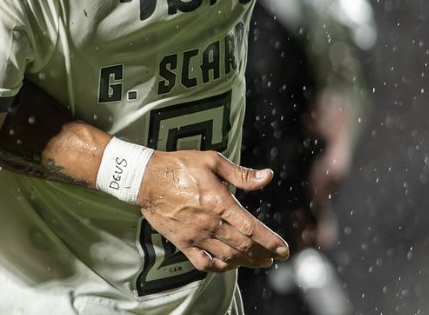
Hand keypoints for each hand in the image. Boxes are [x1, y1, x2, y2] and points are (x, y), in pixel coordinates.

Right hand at [137, 150, 290, 271]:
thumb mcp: (211, 160)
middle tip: (275, 257)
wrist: (145, 178)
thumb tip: (267, 176)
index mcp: (218, 202)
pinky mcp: (182, 242)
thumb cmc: (178, 166)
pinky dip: (219, 267)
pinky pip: (203, 262)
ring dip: (246, 262)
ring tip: (259, 262)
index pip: (251, 228)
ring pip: (227, 256)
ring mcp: (195, 235)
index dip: (271, 241)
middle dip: (263, 254)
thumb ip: (240, 173)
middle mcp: (209, 222)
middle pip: (243, 246)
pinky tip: (227, 265)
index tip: (283, 249)